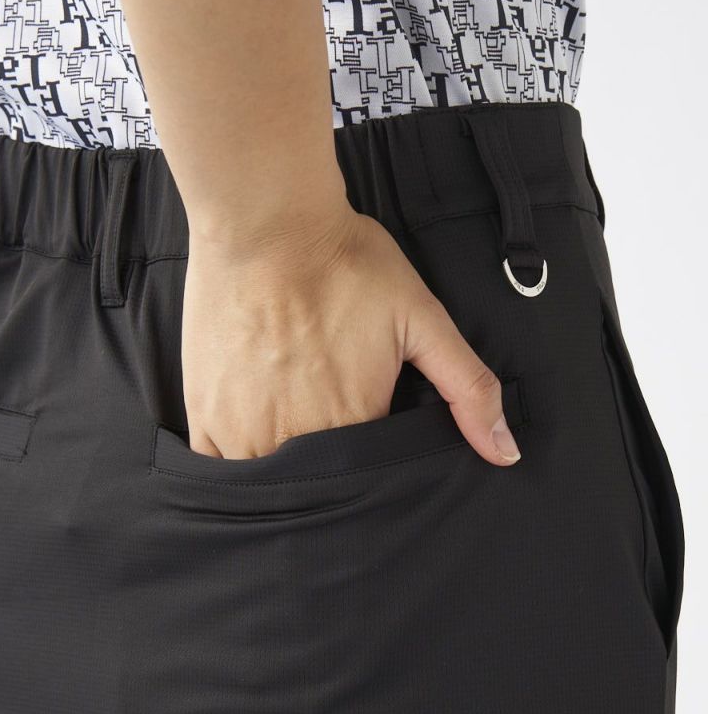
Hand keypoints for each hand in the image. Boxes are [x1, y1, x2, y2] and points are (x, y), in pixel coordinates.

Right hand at [180, 204, 521, 465]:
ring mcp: (245, 431)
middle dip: (329, 474)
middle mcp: (298, 441)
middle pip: (319, 488)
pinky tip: (253, 430)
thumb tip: (506, 452)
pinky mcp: (206, 415)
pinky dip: (238, 461)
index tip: (364, 431)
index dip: (371, 466)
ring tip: (291, 426)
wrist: (267, 225)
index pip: (368, 480)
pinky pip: (220, 467)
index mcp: (355, 425)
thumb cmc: (346, 266)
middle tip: (325, 418)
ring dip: (283, 472)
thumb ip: (468, 389)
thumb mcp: (423, 321)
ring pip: (268, 485)